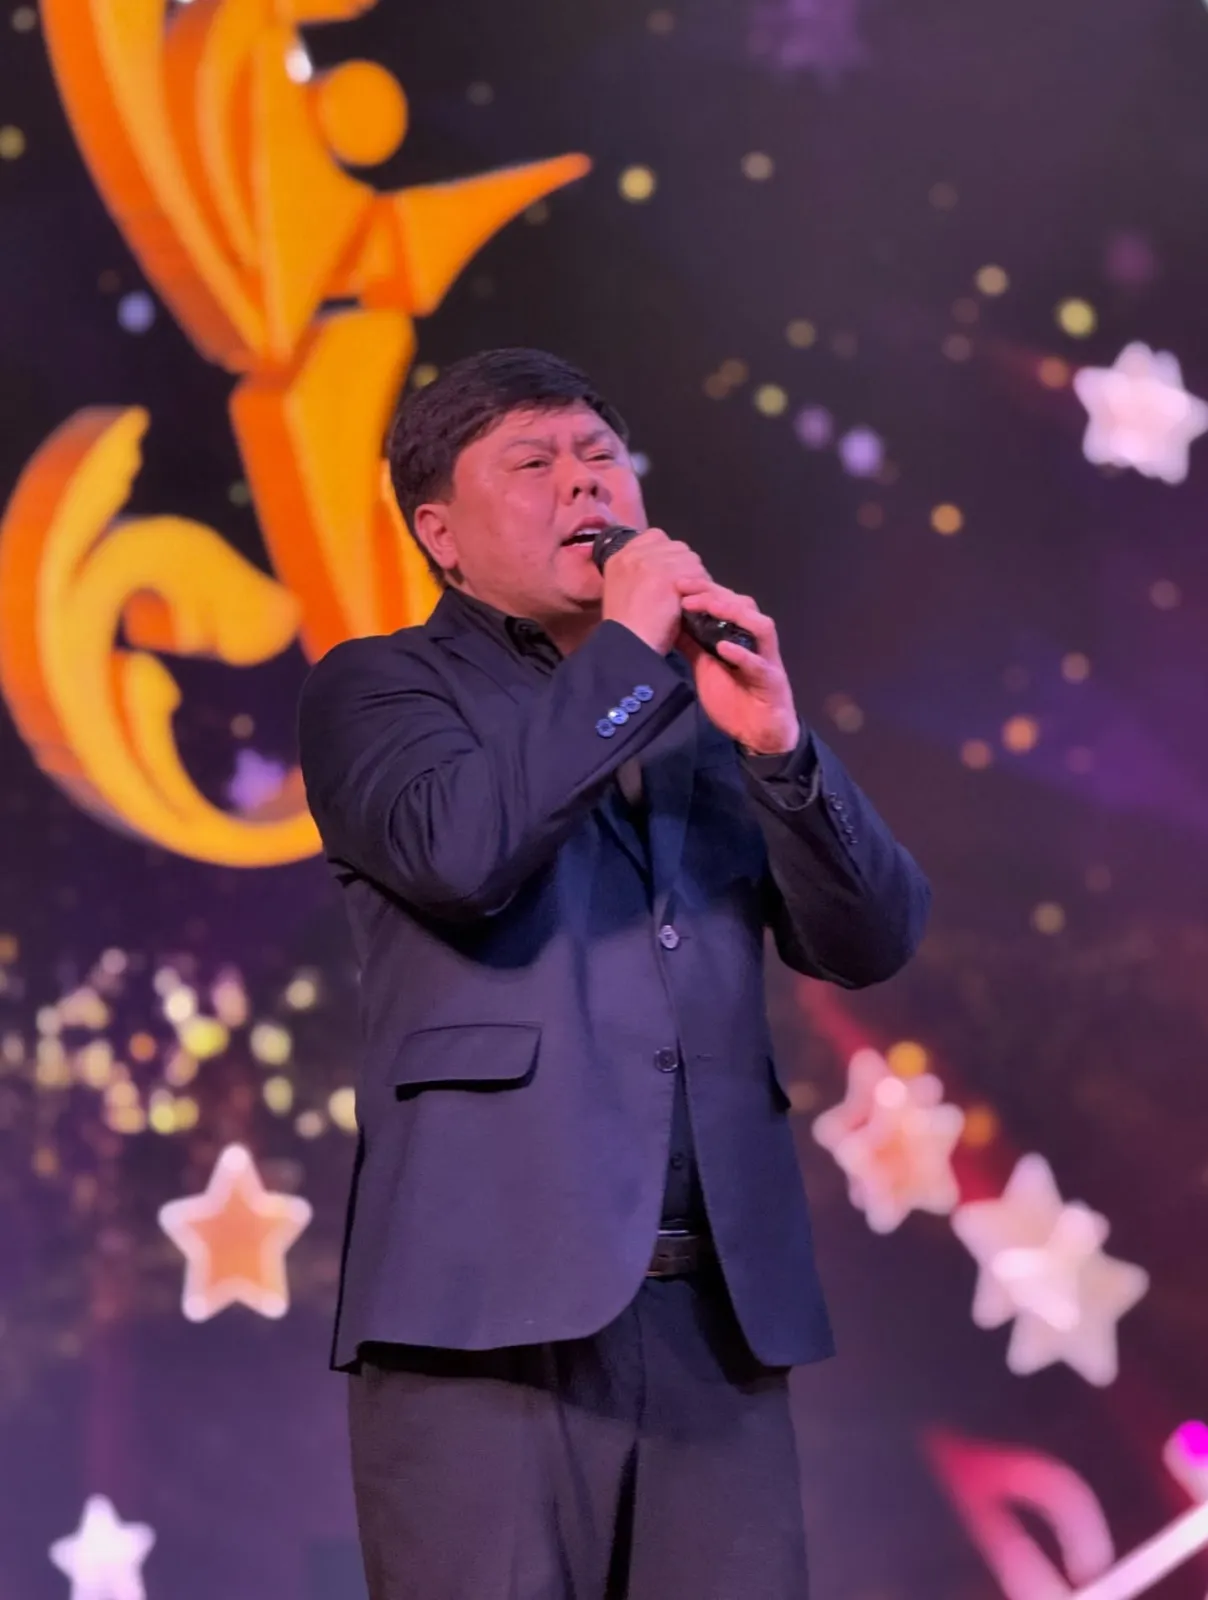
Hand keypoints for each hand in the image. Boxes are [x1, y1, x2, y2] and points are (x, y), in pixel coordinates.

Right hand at [602, 527, 711, 654]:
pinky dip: (701, 587)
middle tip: (684, 588)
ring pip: (689, 558)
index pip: (654, 536)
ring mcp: (652, 562)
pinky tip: (696, 603)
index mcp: (620, 557)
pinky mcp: (670, 575)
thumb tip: (665, 568)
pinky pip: (697, 573)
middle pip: (675, 546)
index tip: (670, 572)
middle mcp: (635, 554)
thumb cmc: (627, 629)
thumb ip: (638, 573)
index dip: (667, 553)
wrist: (627, 645)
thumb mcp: (622, 591)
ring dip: (694, 576)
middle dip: (683, 565)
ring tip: (690, 597)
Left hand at [679, 586, 797, 753]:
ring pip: (761, 626)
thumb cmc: (733, 697)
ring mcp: (766, 659)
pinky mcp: (772, 680)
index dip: (704, 589)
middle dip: (715, 594)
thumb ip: (693, 644)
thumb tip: (671, 623)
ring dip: (735, 613)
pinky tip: (723, 647)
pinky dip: (742, 654)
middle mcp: (756, 640)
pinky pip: (760, 664)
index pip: (725, 601)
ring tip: (709, 607)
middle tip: (687, 592)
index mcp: (739, 634)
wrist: (757, 731)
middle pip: (743, 605)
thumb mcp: (705, 666)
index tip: (678, 584)